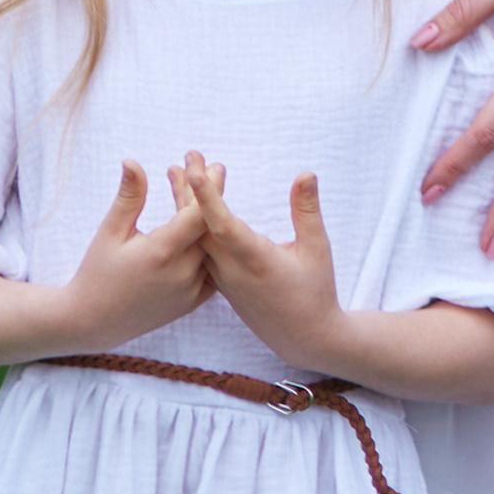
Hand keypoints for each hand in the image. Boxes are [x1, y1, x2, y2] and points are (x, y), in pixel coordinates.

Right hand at [61, 157, 217, 346]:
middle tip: (209, 168)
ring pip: (210, 246)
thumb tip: (132, 161)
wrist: (92, 321)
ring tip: (199, 191)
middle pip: (207, 226)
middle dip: (208, 194)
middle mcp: (182, 273)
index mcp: (162, 253)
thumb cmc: (97, 272)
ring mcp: (190, 291)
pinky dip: (208, 245)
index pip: (198, 214)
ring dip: (207, 218)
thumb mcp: (109, 232)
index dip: (206, 186)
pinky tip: (201, 224)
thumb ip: (129, 197)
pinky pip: (211, 267)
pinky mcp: (191, 302)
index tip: (209, 163)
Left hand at [183, 158, 348, 368]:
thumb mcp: (317, 249)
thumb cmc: (316, 292)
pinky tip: (185, 210)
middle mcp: (232, 271)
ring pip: (195, 239)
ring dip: (185, 206)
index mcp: (254, 260)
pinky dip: (191, 226)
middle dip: (189, 189)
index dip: (206, 197)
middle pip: (200, 227)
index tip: (193, 170)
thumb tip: (305, 174)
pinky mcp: (222, 286)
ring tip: (175, 174)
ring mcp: (223, 280)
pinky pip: (200, 251)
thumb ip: (307, 211)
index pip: (222, 225)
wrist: (304, 338)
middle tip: (188, 155)